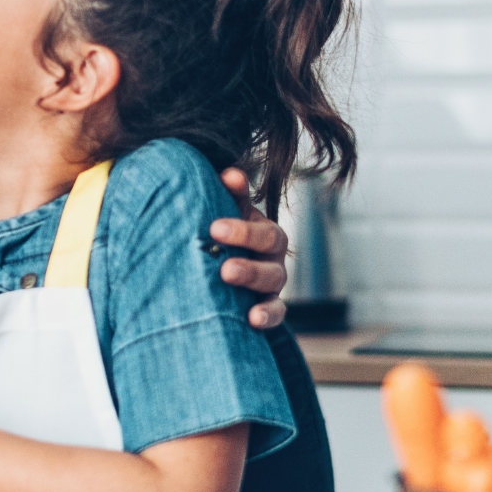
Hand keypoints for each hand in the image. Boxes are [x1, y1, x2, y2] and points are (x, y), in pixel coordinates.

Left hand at [211, 167, 289, 328]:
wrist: (221, 280)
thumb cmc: (222, 242)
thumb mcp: (225, 217)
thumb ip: (228, 197)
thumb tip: (229, 173)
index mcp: (262, 229)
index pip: (259, 222)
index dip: (242, 223)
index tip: (214, 227)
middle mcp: (272, 253)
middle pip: (270, 243)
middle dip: (245, 240)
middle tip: (216, 238)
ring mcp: (273, 281)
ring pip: (273, 276)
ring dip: (251, 274)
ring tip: (226, 273)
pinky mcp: (270, 307)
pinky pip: (277, 312)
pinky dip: (268, 315)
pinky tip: (252, 318)